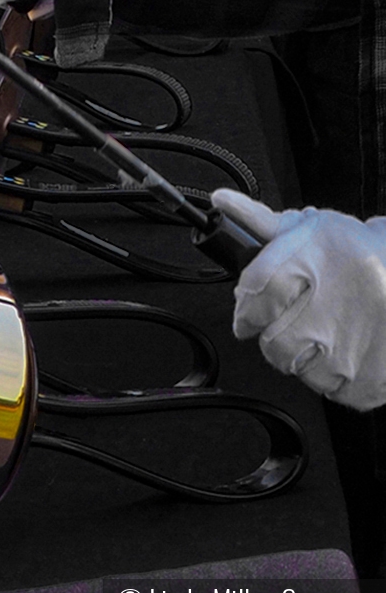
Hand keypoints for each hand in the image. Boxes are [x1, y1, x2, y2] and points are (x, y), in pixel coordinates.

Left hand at [213, 188, 385, 411]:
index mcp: (318, 260)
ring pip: (297, 368)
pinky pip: (330, 391)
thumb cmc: (360, 255)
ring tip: (322, 331)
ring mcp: (356, 347)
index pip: (257, 291)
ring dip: (300, 355)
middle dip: (271, 333)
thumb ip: (260, 221)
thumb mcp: (312, 229)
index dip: (245, 307)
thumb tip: (222, 202)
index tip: (248, 313)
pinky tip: (343, 349)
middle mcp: (337, 305)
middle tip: (291, 320)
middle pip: (273, 341)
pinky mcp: (373, 380)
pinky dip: (330, 376)